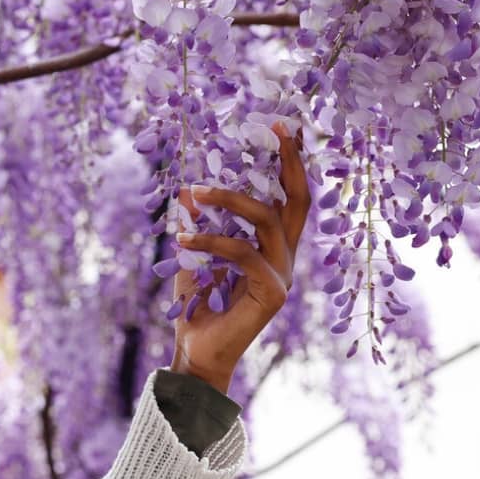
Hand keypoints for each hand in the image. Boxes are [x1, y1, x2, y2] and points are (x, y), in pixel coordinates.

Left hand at [168, 121, 309, 394]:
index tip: (277, 125)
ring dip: (229, 201)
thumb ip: (196, 223)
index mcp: (274, 248)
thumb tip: (187, 187)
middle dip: (288, 162)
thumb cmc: (197, 307)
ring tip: (194, 193)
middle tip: (272, 128)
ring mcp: (283, 276)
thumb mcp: (193, 255)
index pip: (289, 198)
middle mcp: (286, 259)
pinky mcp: (273, 293)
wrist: (196, 353)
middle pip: (297, 201)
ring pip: (267, 221)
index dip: (289, 162)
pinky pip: (243, 253)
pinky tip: (183, 236)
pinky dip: (212, 239)